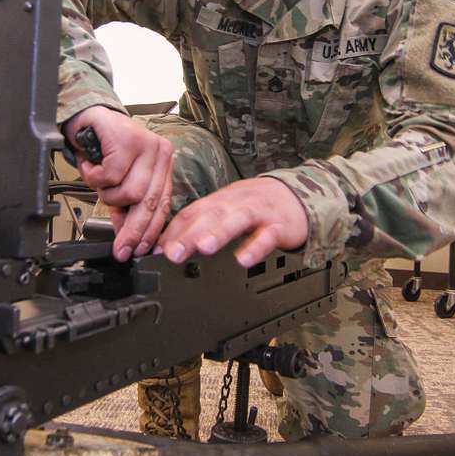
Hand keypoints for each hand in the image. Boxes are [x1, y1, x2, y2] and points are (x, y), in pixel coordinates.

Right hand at [63, 106, 172, 261]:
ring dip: (107, 194)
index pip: (163, 204)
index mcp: (163, 164)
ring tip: (98, 182)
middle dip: (133, 229)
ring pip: (130, 192)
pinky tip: (91, 166)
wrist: (87, 118)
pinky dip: (94, 177)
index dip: (150, 230)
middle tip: (120, 248)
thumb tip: (127, 237)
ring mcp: (146, 145)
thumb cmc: (105, 149)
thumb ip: (127, 206)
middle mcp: (160, 154)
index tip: (139, 250)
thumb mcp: (119, 182)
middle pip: (149, 202)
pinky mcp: (128, 139)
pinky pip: (110, 176)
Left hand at [155, 177, 307, 267]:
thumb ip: (202, 224)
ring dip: (219, 233)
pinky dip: (256, 246)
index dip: (173, 230)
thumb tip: (170, 245)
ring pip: (237, 219)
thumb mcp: (227, 210)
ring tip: (203, 248)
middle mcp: (236, 202)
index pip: (191, 212)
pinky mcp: (280, 225)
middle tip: (172, 253)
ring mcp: (259, 212)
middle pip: (210, 215)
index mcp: (220, 200)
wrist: (298, 197)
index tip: (157, 250)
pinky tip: (243, 259)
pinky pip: (268, 235)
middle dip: (189, 234)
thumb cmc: (257, 206)